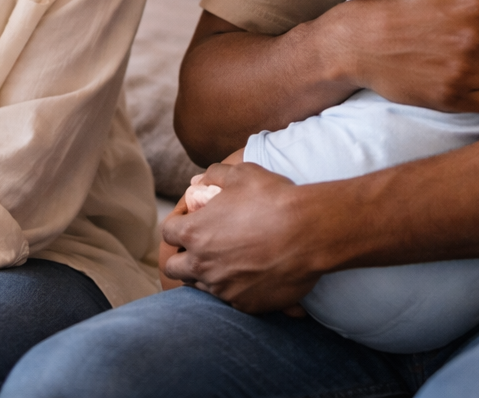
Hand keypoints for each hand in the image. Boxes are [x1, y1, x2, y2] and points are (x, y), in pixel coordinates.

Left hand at [161, 162, 323, 313]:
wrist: (311, 233)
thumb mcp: (242, 174)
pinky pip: (231, 299)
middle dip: (182, 257)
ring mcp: (223, 288)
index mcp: (195, 232)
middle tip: (201, 247)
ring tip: (228, 261)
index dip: (176, 226)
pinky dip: (235, 289)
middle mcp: (203, 264)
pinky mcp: (246, 304)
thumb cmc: (274, 199)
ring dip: (206, 274)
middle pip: (174, 268)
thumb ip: (213, 175)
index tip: (190, 222)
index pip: (167, 233)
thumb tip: (197, 181)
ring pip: (200, 286)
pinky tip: (251, 276)